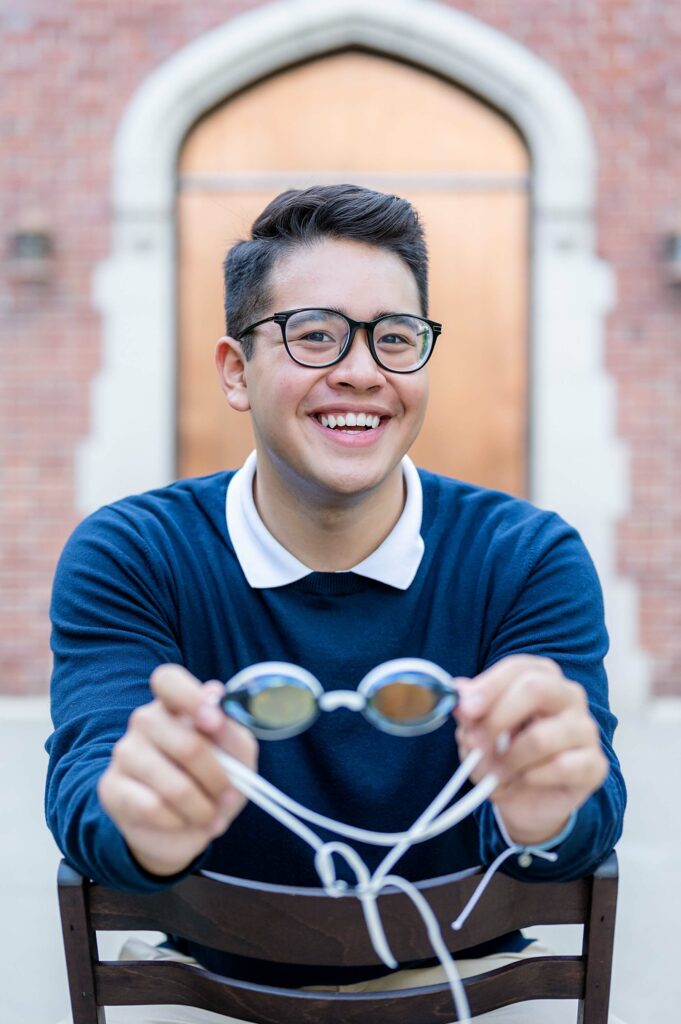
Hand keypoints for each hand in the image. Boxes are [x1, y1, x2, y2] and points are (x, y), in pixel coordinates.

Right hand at [98, 664, 257, 876]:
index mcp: (176, 703)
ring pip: (174, 786)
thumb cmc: (212, 780)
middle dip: (218, 779)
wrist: (184, 826)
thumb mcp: (237, 755)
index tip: (213, 721)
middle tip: (227, 794)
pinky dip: (179, 821)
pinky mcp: (111, 788)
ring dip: (202, 809)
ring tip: (209, 815)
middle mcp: (145, 721)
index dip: (191, 697)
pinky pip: (154, 808)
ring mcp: (125, 752)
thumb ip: (231, 731)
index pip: (168, 680)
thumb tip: (216, 707)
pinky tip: (181, 820)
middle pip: (188, 745)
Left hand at [454, 655, 607, 845]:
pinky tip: (525, 780)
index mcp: (541, 677)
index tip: (465, 710)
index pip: (517, 668)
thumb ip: (471, 713)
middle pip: (535, 688)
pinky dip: (532, 777)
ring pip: (541, 737)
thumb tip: (459, 694)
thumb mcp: (478, 732)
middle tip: (475, 744)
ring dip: (508, 759)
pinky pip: (561, 767)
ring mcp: (586, 729)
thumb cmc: (503, 754)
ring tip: (496, 772)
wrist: (526, 801)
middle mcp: (568, 695)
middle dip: (497, 718)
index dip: (488, 687)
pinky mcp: (595, 764)